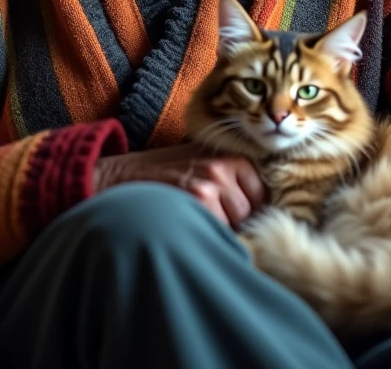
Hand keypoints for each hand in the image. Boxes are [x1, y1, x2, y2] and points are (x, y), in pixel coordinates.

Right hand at [93, 142, 266, 228]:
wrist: (127, 176)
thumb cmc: (168, 172)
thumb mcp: (202, 160)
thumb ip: (232, 175)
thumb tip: (263, 204)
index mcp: (230, 156)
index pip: (262, 193)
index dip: (251, 208)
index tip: (235, 213)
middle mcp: (223, 167)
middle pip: (250, 211)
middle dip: (236, 221)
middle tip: (212, 218)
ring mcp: (210, 184)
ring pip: (235, 224)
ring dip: (222, 229)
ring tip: (198, 220)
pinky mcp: (196, 201)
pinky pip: (217, 230)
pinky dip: (207, 234)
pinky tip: (190, 225)